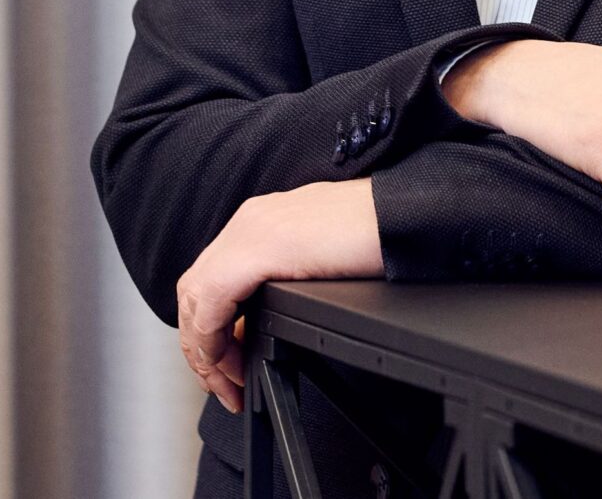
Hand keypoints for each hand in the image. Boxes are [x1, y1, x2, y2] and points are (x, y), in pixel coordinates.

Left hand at [176, 179, 380, 414]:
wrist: (406, 216)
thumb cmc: (381, 235)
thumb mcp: (320, 260)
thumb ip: (288, 278)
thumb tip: (269, 321)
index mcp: (263, 222)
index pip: (211, 281)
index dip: (211, 331)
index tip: (230, 368)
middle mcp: (250, 222)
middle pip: (194, 292)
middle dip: (203, 347)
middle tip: (225, 385)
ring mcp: (251, 231)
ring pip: (194, 298)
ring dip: (205, 349)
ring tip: (230, 383)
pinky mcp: (259, 247)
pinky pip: (210, 302)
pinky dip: (211, 340)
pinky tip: (231, 364)